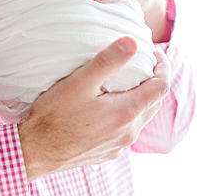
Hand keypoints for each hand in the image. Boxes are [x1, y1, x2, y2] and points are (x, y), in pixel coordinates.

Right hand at [17, 37, 170, 182]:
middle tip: (142, 63)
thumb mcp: (79, 83)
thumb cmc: (53, 116)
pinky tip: (109, 106)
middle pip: (154, 102)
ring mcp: (119, 146)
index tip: (154, 52)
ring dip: (140, 98)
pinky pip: (127, 131)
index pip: (161, 87)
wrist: (33, 153)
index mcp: (126, 113)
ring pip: (141, 117)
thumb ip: (108, 61)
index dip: (163, 66)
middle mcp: (128, 133)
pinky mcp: (109, 153)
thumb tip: (132, 42)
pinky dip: (126, 115)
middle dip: (153, 81)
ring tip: (127, 82)